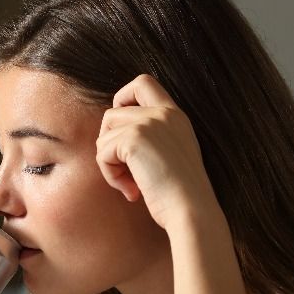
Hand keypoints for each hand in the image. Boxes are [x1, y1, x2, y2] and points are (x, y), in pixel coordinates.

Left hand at [95, 74, 220, 232]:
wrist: (191, 210)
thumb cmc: (180, 195)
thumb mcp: (170, 156)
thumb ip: (151, 138)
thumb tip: (111, 137)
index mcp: (175, 115)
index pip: (142, 82)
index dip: (122, 100)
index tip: (123, 132)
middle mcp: (163, 113)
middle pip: (112, 113)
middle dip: (109, 142)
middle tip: (124, 170)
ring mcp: (149, 123)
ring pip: (104, 135)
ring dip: (109, 163)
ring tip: (130, 184)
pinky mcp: (134, 139)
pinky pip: (102, 153)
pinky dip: (110, 175)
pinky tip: (131, 191)